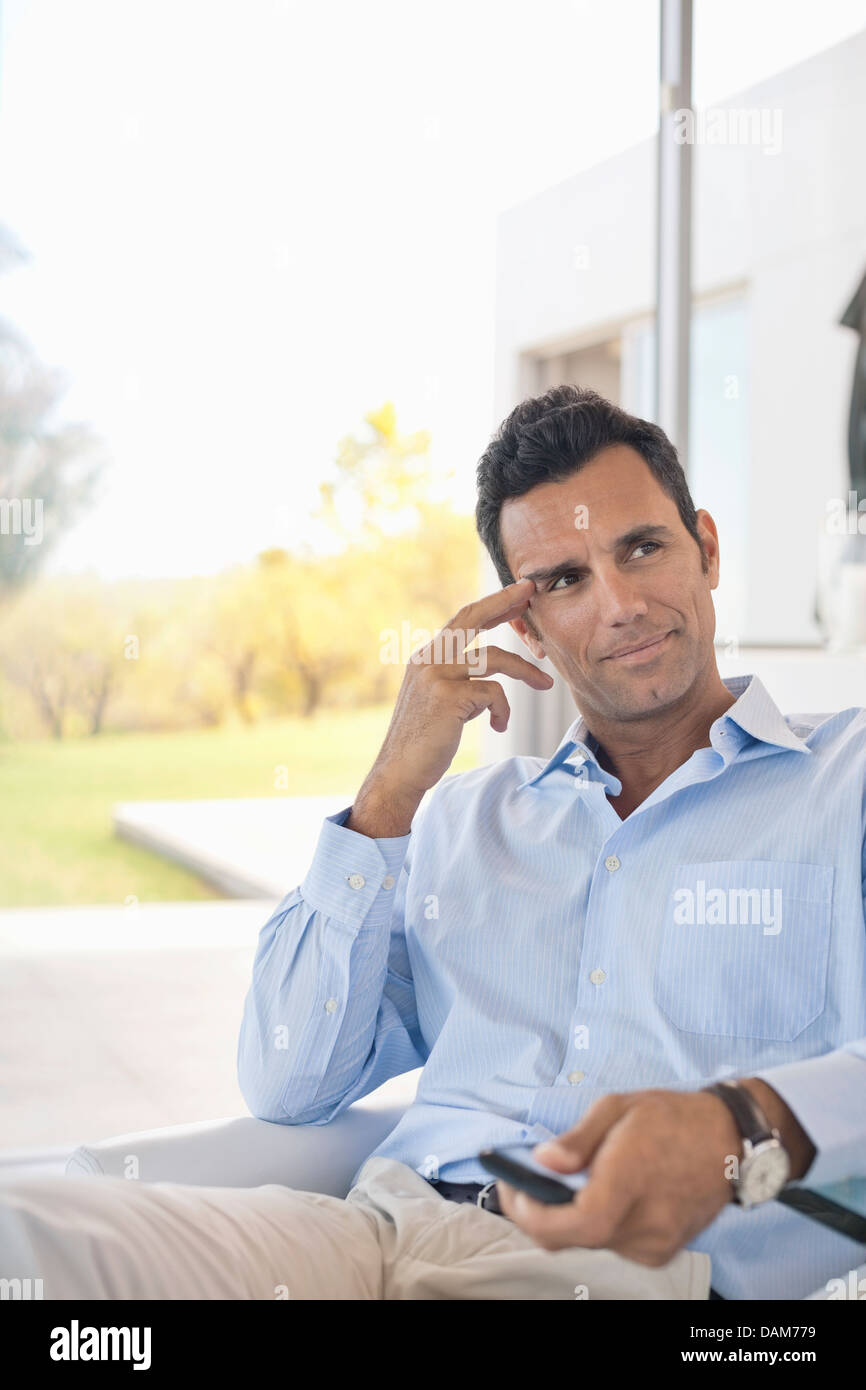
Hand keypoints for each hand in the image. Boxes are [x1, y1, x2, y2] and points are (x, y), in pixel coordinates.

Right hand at [347, 578, 553, 835]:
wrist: (399, 772)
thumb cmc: (424, 741)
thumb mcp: (439, 699)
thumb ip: (457, 678)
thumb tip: (488, 670)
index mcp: (426, 657)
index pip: (463, 620)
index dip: (492, 604)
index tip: (517, 594)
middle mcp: (428, 659)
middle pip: (473, 618)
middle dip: (505, 601)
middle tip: (531, 592)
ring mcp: (436, 676)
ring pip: (495, 658)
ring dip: (526, 671)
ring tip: (546, 683)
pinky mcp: (448, 697)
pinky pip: (494, 694)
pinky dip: (503, 711)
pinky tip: (497, 726)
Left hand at [495, 1088, 744, 1266]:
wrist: (730, 1142)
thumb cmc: (673, 1118)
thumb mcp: (618, 1108)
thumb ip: (577, 1140)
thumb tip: (543, 1162)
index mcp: (631, 1180)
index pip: (574, 1222)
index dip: (532, 1213)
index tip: (512, 1189)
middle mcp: (645, 1222)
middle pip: (572, 1239)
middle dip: (538, 1215)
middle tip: (522, 1186)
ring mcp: (654, 1243)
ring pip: (588, 1244)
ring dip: (566, 1219)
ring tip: (562, 1186)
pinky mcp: (660, 1252)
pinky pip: (610, 1246)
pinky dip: (594, 1225)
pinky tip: (599, 1197)